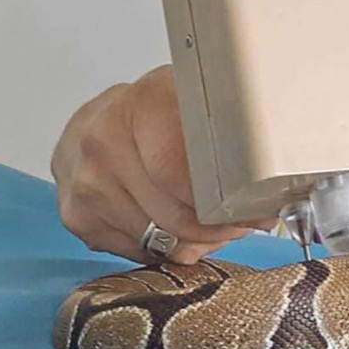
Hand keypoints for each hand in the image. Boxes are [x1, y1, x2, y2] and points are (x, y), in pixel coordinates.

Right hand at [51, 64, 273, 264]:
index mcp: (141, 104)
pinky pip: (133, 249)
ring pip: (155, 238)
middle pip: (173, 213)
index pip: (180, 169)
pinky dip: (162, 247)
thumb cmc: (157, 110)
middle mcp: (104, 141)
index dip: (221, 201)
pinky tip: (176, 229)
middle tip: (240, 226)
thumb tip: (272, 190)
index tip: (250, 211)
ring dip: (193, 241)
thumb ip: (235, 130)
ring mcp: (84, 181)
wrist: (99, 118)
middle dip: (216, 228)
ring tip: (213, 227)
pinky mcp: (76, 215)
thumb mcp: (199, 98)